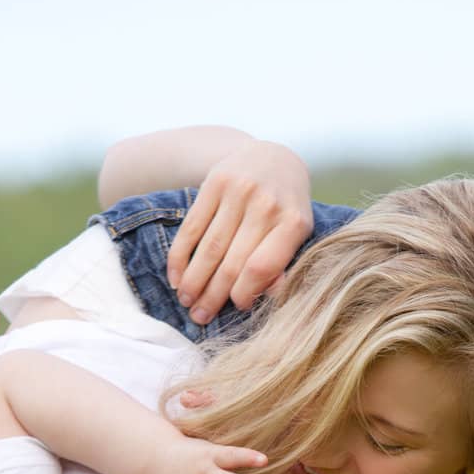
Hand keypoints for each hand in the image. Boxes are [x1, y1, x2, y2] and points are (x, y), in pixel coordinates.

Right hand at [166, 139, 312, 324]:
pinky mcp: (214, 183)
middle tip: (199, 317)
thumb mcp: (297, 232)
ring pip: (209, 247)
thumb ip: (284, 262)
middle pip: (232, 261)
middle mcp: (266, 204)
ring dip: (194, 280)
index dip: (244, 292)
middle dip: (212, 295)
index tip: (234, 306)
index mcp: (292, 222)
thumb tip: (268, 294)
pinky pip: (192, 227)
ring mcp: (238, 191)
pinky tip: (176, 277)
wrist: (273, 156)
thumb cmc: (286, 206)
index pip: (261, 266)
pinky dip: (181, 255)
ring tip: (186, 301)